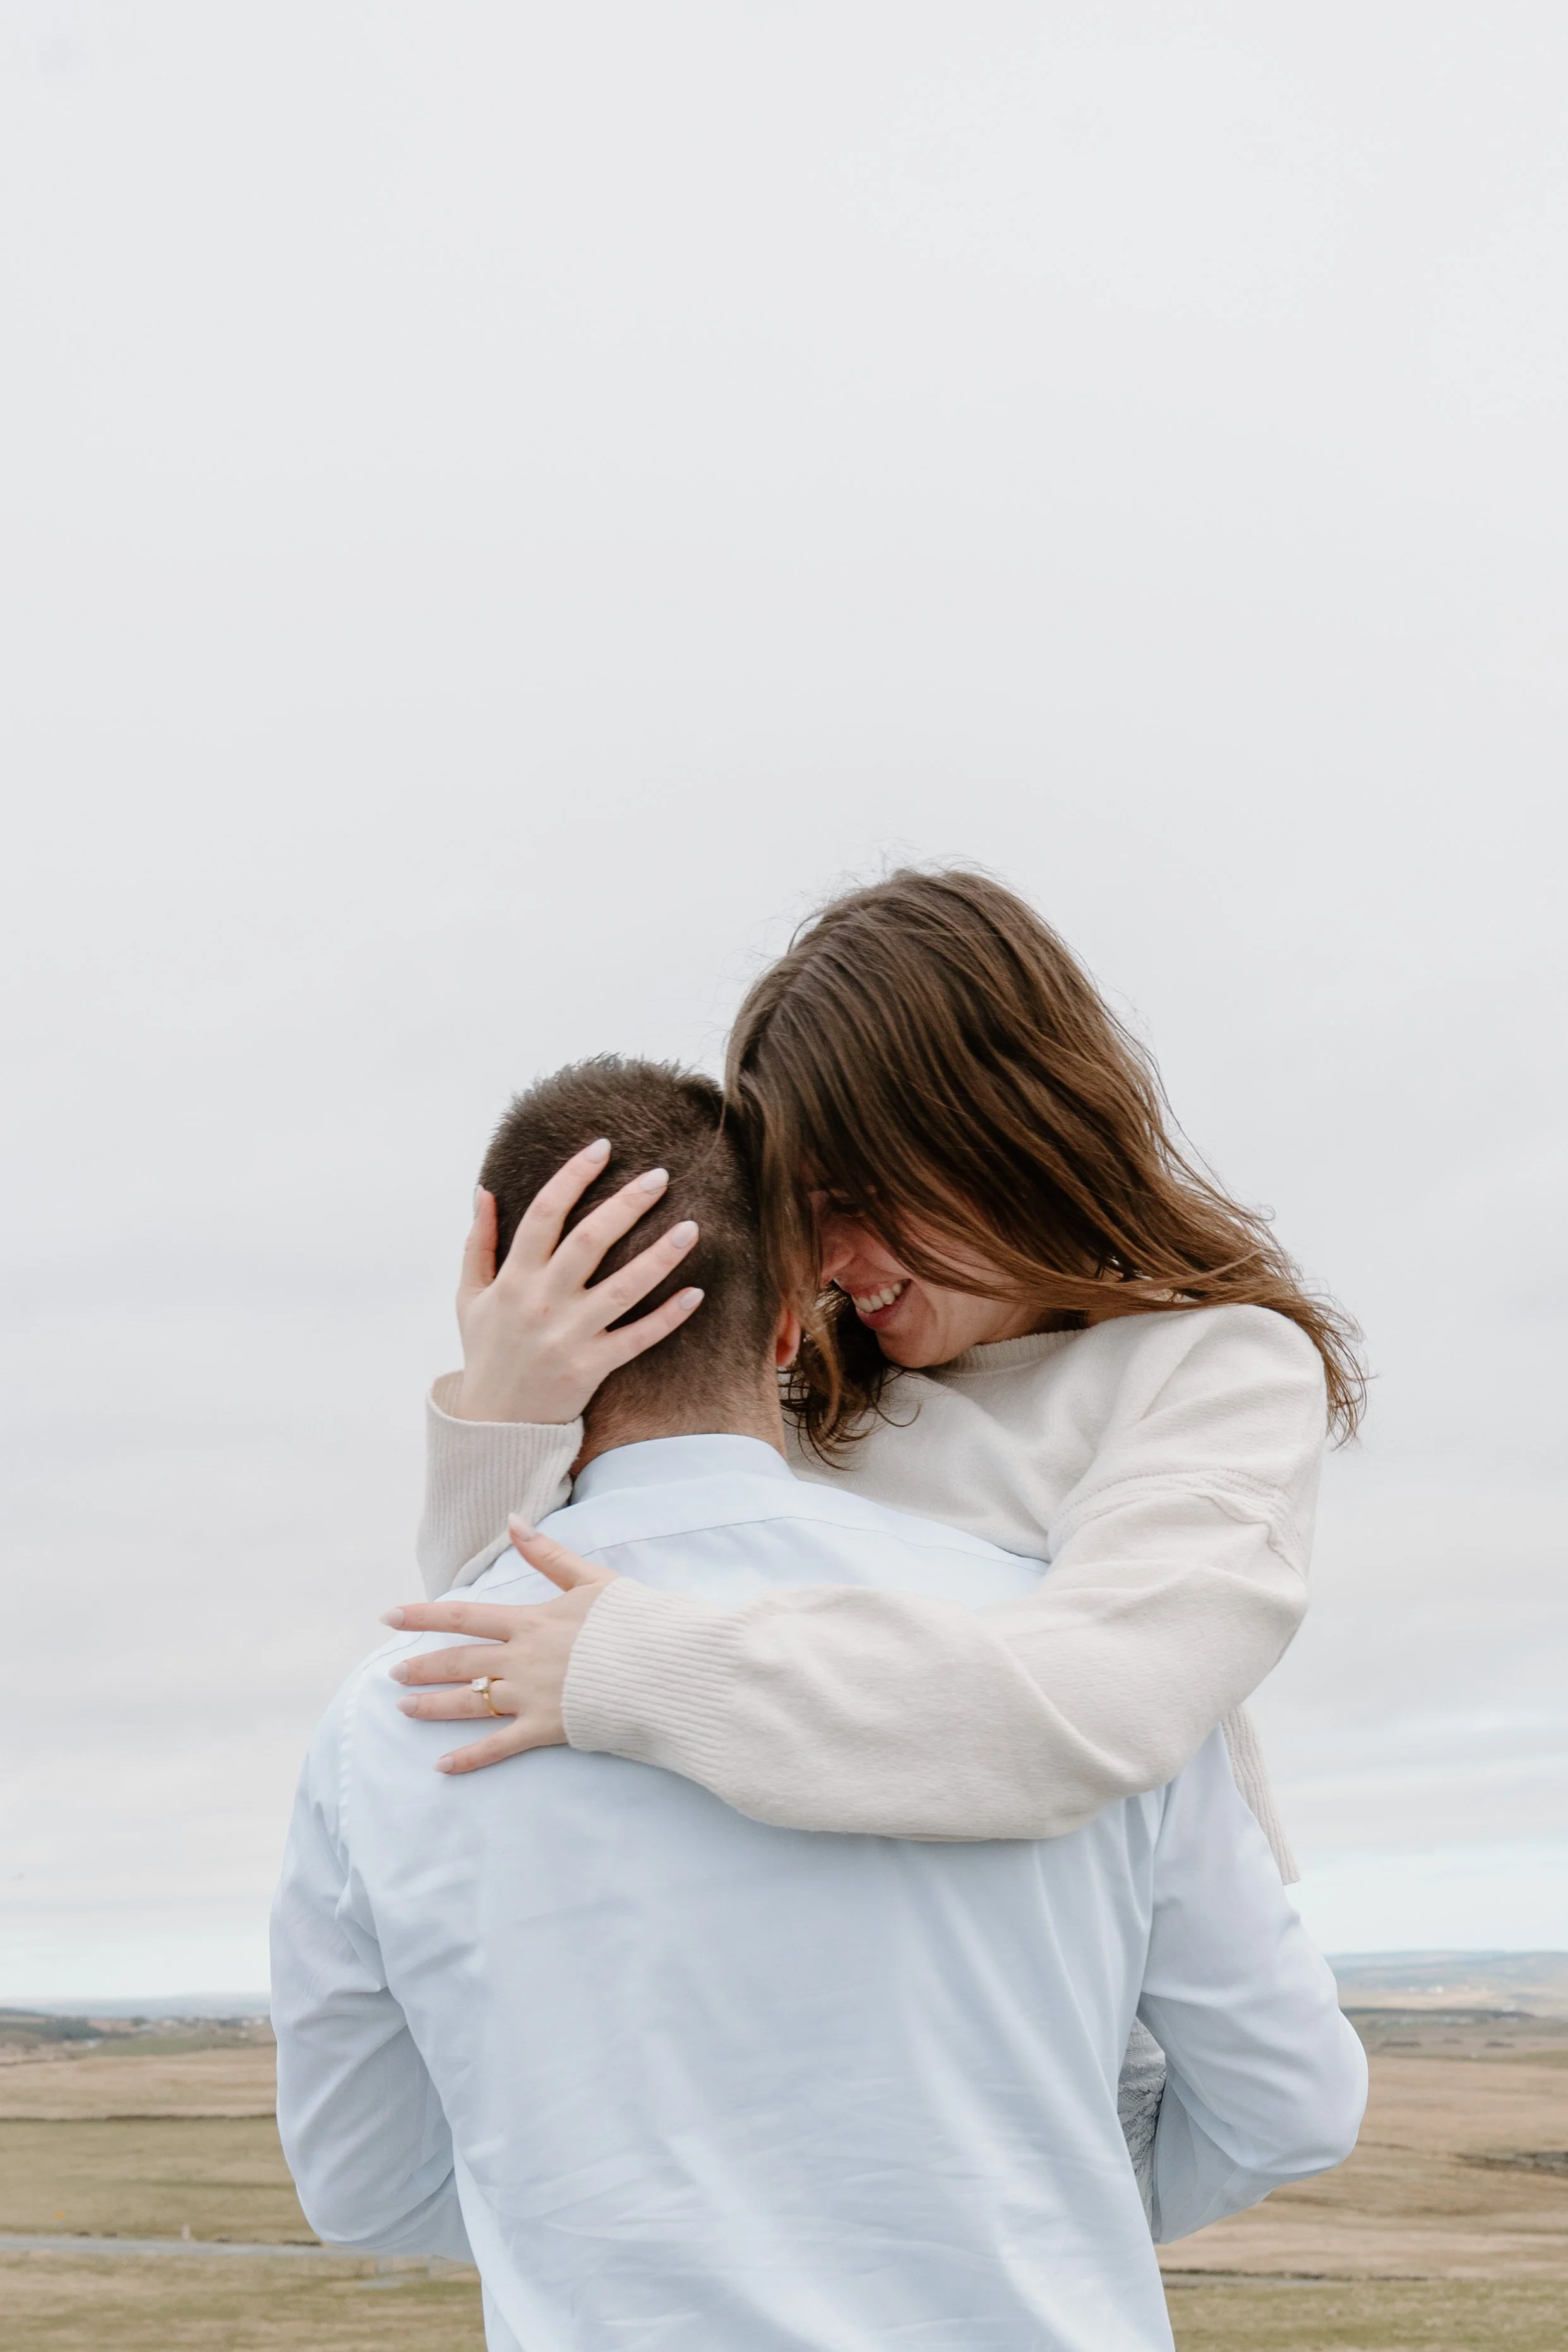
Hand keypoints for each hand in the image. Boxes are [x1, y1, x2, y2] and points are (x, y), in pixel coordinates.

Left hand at [383, 1520, 616, 1772]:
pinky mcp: (545, 1727)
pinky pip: (498, 1746)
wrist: (662, 1666)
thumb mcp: (591, 1578)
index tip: (389, 1616)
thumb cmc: (633, 1620)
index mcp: (530, 1621)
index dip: (423, 1615)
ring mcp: (530, 1695)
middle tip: (393, 1676)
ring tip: (403, 1709)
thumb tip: (512, 1520)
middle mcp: (521, 1658)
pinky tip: (442, 1766)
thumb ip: (548, 1554)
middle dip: (422, 1668)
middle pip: (459, 1662)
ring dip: (433, 1706)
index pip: (464, 1615)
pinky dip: (469, 1758)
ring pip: (469, 1701)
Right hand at [453, 1138, 703, 1422]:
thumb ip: (478, 1243)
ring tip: (692, 1227)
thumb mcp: (469, 1296)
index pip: (544, 1214)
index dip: (573, 1177)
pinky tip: (697, 1294)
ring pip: (623, 1288)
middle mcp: (542, 1302)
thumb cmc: (487, 1352)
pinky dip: (667, 1317)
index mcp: (513, 1278)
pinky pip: (638, 1338)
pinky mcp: (592, 1368)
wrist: (494, 1425)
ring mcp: (569, 1336)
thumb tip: (484, 1191)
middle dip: (626, 1204)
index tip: (602, 1148)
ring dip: (659, 1256)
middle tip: (660, 1175)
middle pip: (589, 1241)